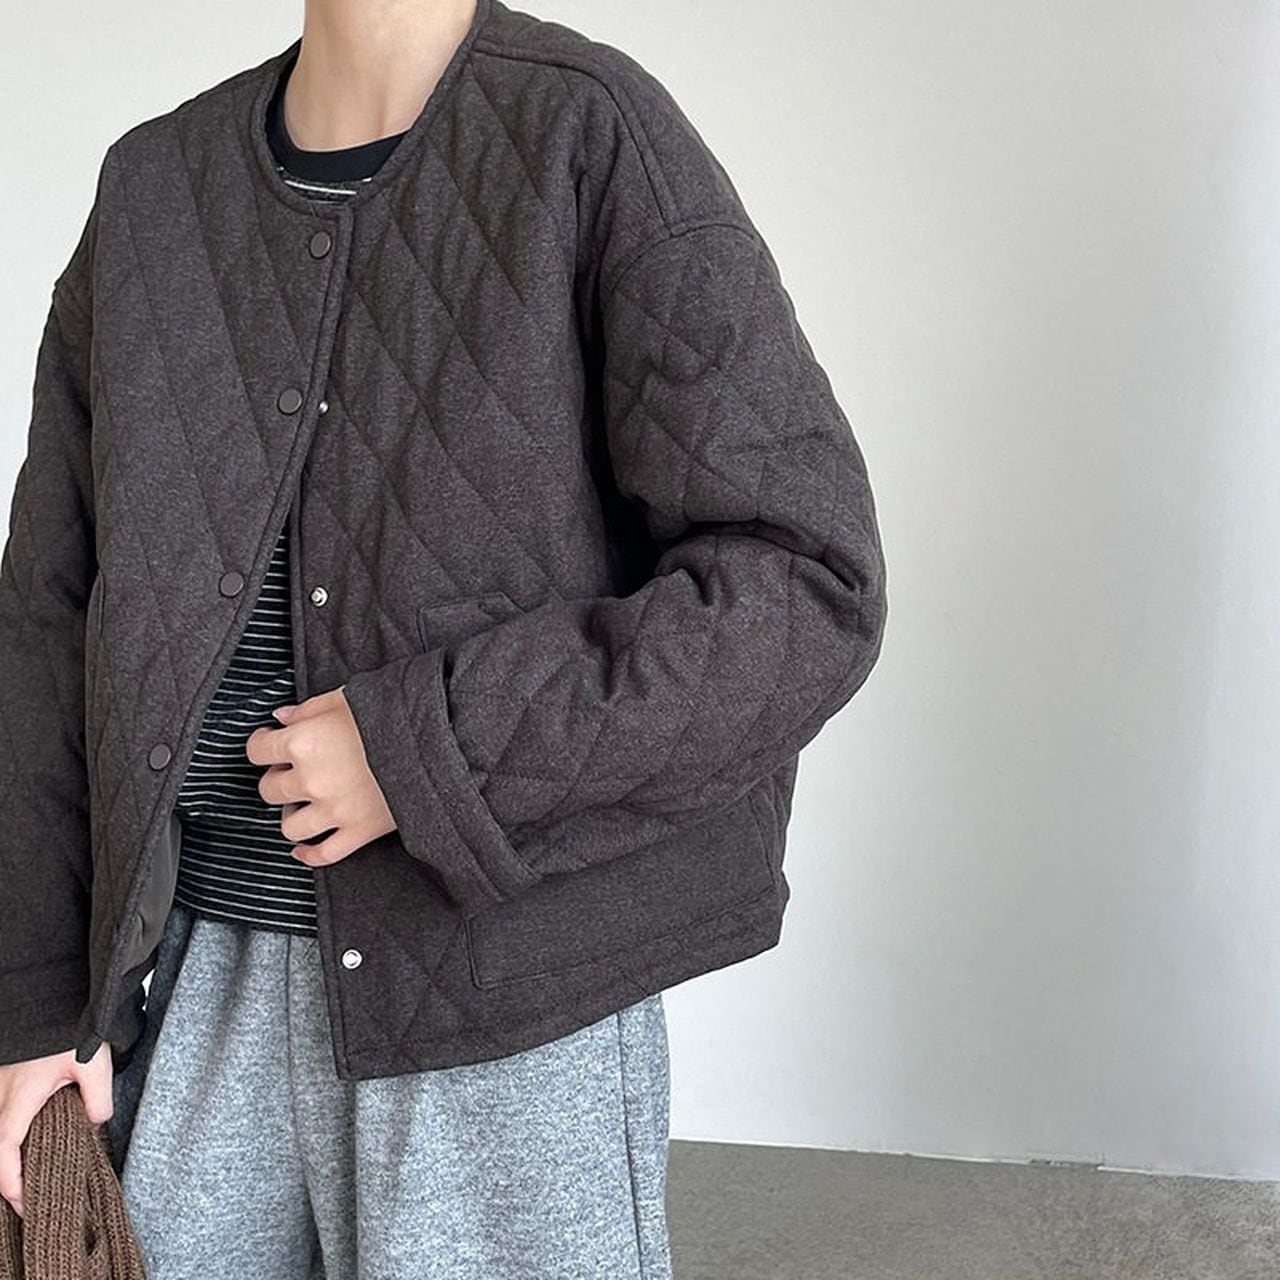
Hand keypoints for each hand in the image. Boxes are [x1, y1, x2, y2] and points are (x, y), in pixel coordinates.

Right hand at [0, 1041, 113, 1219]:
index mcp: (17, 1098)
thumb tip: (94, 1124)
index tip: (25, 1205)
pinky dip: (12, 1137)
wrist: (53, 997)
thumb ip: (97, 1099)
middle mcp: (0, 1097)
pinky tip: (34, 1141)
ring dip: (10, 1157)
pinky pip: (4, 1117)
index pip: (4, 1154)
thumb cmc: (69, 1026)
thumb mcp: (93, 1063)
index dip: (12, 1186)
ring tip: (35, 1175)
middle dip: (10, 1179)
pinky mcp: (6, 1080)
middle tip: (32, 1199)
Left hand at [247, 686, 395, 866]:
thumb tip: (282, 717)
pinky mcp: (359, 831)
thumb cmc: (394, 713)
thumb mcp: (348, 696)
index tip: (269, 742)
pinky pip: (323, 854)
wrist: (440, 742)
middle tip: (292, 770)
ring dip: (293, 814)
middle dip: (277, 779)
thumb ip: (310, 708)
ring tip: (305, 802)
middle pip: (269, 790)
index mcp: (303, 742)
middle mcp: (311, 780)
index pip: (257, 751)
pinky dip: (309, 853)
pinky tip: (305, 846)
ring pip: (289, 827)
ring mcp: (334, 810)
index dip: (261, 744)